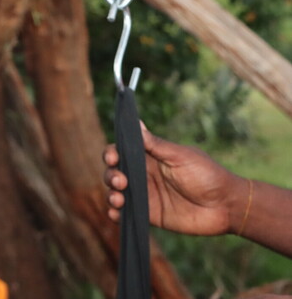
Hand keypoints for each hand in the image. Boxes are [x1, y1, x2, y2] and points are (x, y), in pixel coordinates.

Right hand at [103, 123, 244, 235]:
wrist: (226, 206)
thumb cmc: (207, 175)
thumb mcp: (180, 156)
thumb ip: (155, 144)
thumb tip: (135, 123)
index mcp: (150, 157)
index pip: (122, 152)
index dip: (112, 153)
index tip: (112, 157)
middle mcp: (144, 175)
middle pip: (114, 171)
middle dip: (111, 175)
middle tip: (121, 182)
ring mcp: (146, 195)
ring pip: (117, 192)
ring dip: (111, 194)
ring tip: (119, 199)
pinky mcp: (150, 214)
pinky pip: (127, 214)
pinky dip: (116, 214)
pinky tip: (115, 214)